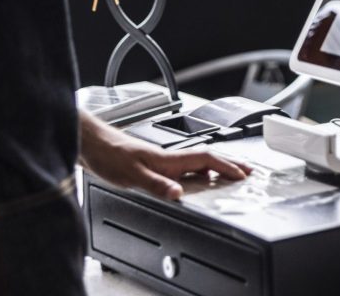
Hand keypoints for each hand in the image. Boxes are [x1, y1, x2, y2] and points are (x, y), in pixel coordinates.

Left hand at [79, 113, 249, 200]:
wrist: (92, 145)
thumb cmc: (110, 155)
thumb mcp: (133, 175)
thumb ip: (157, 184)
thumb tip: (178, 193)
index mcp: (169, 159)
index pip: (206, 159)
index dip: (226, 166)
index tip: (242, 174)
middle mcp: (169, 158)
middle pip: (207, 158)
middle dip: (229, 163)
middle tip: (248, 170)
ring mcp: (162, 160)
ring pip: (197, 162)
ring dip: (216, 167)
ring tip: (229, 174)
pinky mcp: (154, 164)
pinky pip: (185, 167)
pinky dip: (198, 172)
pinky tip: (195, 178)